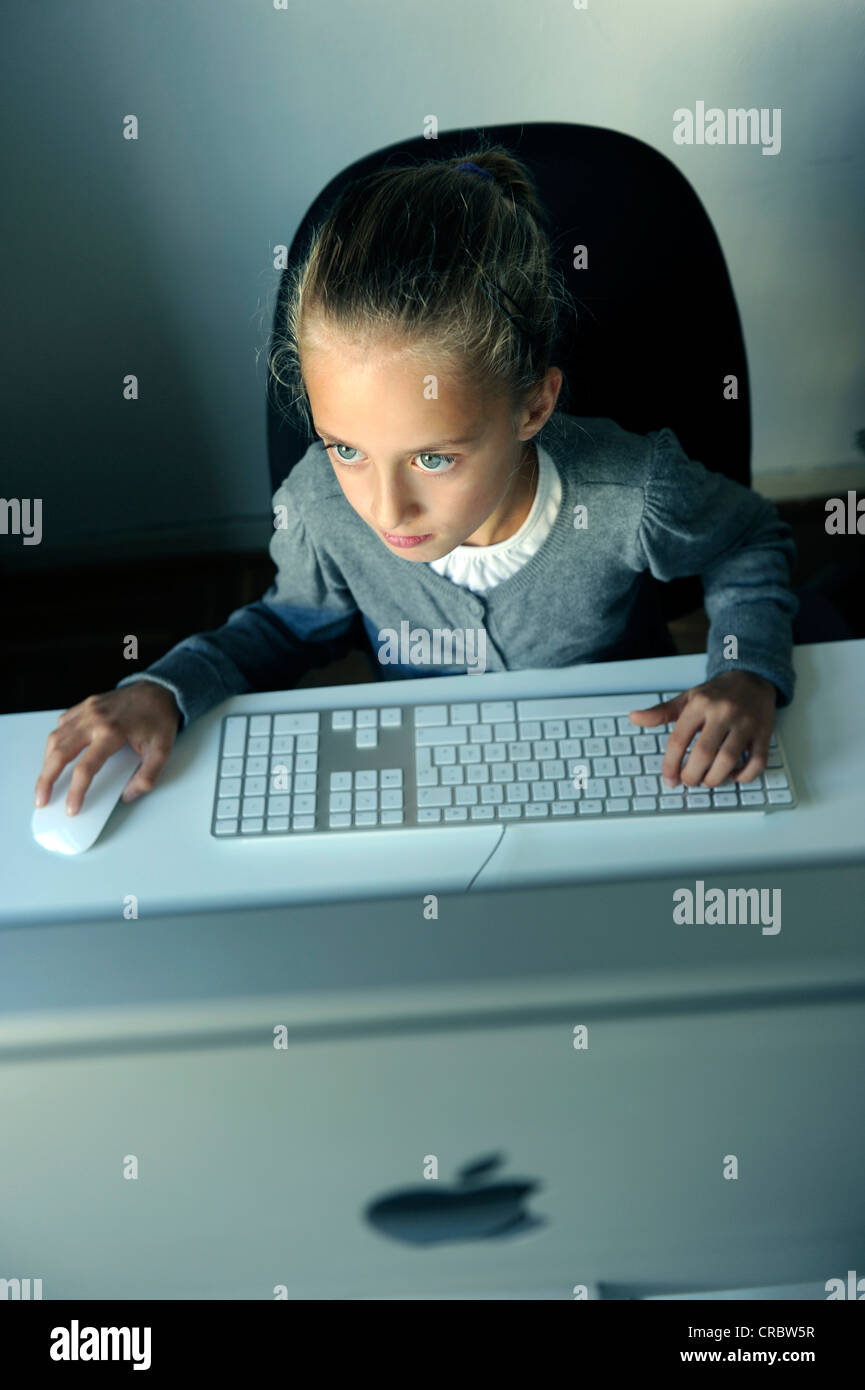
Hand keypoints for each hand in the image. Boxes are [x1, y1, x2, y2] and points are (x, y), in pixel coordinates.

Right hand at [34, 681, 181, 815]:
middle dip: (47, 779)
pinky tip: (56, 755)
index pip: (86, 768)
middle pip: (60, 753)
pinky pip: (62, 725)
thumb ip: (147, 777)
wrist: (160, 690)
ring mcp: (87, 710)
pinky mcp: (85, 705)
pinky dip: (55, 742)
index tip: (72, 808)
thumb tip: (127, 796)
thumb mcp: (163, 751)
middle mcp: (95, 720)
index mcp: (113, 732)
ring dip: (47, 761)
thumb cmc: (159, 719)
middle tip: (41, 799)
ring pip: (56, 738)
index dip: (76, 791)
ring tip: (45, 781)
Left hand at [628, 671, 776, 789]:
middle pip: (703, 753)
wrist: (753, 678)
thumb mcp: (687, 698)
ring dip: (715, 778)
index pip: (679, 739)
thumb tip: (634, 718)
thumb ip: (661, 712)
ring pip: (728, 760)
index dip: (671, 764)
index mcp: (700, 704)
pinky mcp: (764, 733)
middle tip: (689, 781)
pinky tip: (733, 776)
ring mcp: (746, 723)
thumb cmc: (717, 694)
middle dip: (692, 775)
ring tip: (707, 780)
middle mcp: (723, 712)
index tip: (669, 779)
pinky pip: (757, 762)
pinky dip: (744, 776)